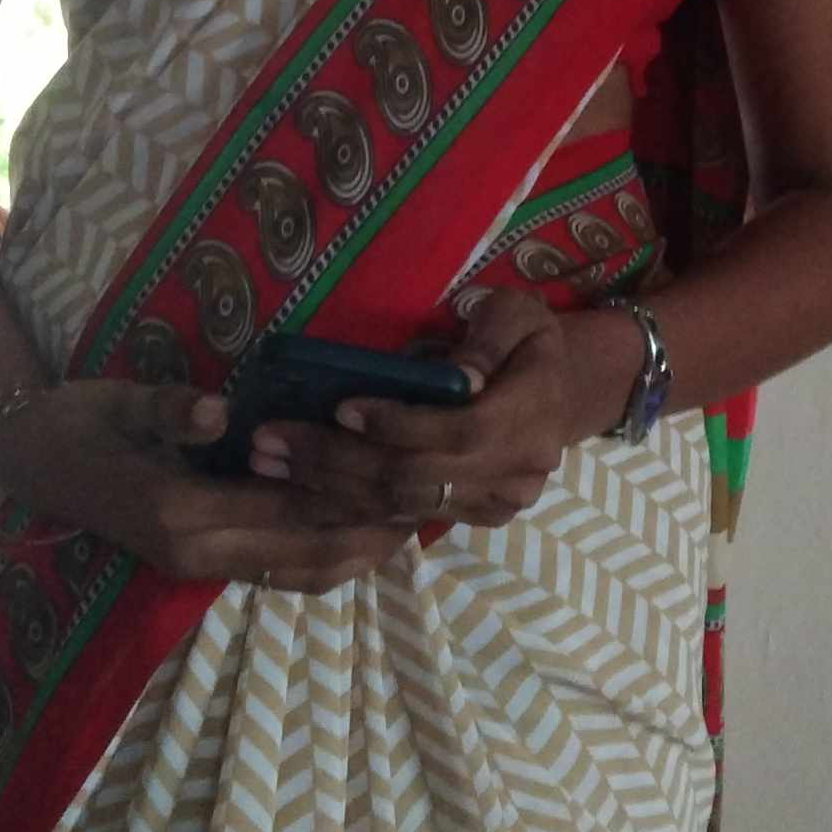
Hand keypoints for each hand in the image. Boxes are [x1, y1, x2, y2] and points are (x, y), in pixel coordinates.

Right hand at [0, 378, 409, 593]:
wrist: (30, 462)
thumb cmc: (79, 422)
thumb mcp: (122, 403)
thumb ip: (174, 408)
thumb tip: (222, 409)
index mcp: (182, 511)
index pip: (288, 509)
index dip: (352, 498)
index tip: (409, 477)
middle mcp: (198, 550)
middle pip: (308, 555)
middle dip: (373, 534)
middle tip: (432, 502)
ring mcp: (201, 565)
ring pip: (300, 574)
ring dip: (358, 553)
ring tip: (413, 522)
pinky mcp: (203, 563)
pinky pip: (280, 573)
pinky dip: (328, 557)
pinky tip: (363, 532)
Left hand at [243, 293, 638, 530]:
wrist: (562, 389)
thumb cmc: (528, 338)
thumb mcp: (517, 311)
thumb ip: (489, 337)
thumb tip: (462, 376)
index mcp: (533, 413)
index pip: (461, 432)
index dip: (399, 425)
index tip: (340, 407)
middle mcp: (518, 471)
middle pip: (418, 477)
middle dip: (338, 462)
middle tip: (269, 441)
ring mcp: (497, 503)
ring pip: (404, 506)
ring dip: (330, 488)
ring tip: (269, 462)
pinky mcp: (474, 517)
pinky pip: (404, 519)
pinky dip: (349, 505)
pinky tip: (299, 487)